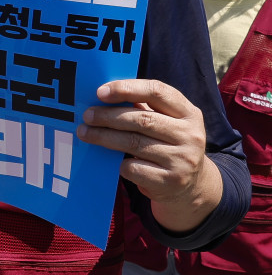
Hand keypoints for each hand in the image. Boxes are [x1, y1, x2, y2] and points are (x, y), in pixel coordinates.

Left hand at [79, 80, 221, 229]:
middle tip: (87, 116)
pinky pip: (133, 167)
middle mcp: (190, 135)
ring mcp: (182, 159)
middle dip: (108, 116)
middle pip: (142, 119)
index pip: (157, 91)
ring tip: (85, 133)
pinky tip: (112, 160)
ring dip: (104, 137)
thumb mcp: (167, 124)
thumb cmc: (168, 146)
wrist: (191, 186)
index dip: (127, 88)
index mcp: (189, 113)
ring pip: (134, 143)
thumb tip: (103, 96)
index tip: (100, 92)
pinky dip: (119, 163)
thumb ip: (143, 108)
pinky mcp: (170, 181)